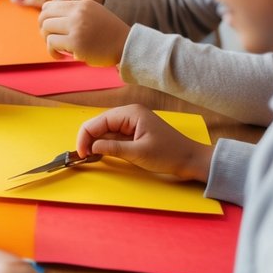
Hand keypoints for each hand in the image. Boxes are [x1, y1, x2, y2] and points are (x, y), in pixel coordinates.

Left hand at [37, 0, 129, 64]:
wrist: (126, 45)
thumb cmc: (108, 31)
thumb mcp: (94, 10)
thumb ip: (74, 7)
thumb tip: (46, 8)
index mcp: (81, 3)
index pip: (49, 6)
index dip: (45, 18)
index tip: (51, 28)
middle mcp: (78, 13)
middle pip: (44, 18)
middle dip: (44, 30)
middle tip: (51, 39)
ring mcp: (76, 27)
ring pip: (46, 30)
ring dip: (48, 41)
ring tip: (57, 47)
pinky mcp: (76, 43)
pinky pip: (52, 44)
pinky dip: (52, 51)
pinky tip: (60, 55)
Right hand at [75, 104, 213, 181]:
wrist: (191, 160)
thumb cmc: (168, 154)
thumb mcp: (138, 153)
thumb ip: (112, 148)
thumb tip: (91, 147)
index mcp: (130, 113)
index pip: (97, 122)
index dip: (85, 137)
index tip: (81, 154)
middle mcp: (129, 114)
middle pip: (99, 124)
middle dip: (89, 139)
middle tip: (84, 157)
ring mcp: (131, 122)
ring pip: (105, 130)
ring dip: (96, 142)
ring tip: (90, 156)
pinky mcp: (134, 131)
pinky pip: (114, 135)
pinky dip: (106, 144)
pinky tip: (102, 153)